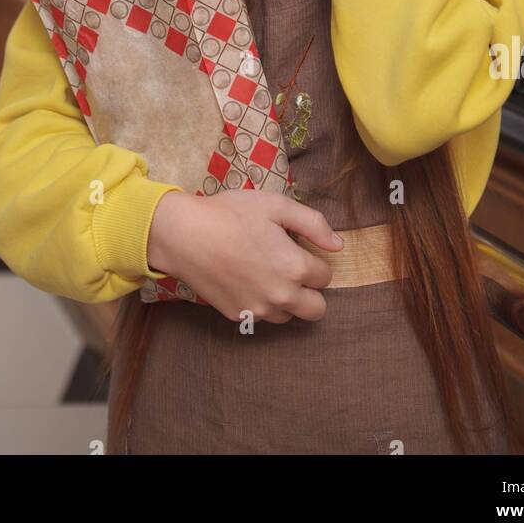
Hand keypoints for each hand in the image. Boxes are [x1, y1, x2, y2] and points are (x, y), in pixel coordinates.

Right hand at [146, 189, 340, 322]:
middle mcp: (281, 295)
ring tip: (266, 272)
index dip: (315, 259)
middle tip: (292, 268)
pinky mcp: (238, 316)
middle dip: (311, 290)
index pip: (325, 276)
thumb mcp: (276, 205)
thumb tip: (338, 246)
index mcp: (294, 267)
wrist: (185, 235)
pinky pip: (262, 317)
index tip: (298, 248)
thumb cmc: (231, 214)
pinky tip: (246, 278)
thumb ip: (313, 224)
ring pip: (289, 316)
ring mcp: (258, 310)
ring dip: (287, 299)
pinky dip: (261, 303)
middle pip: (317, 309)